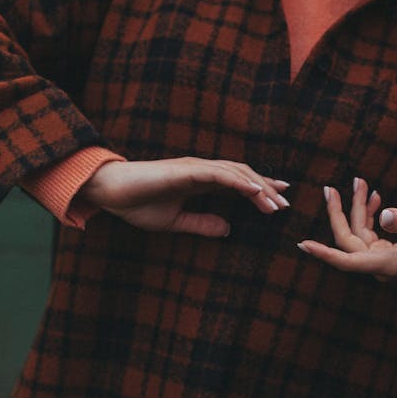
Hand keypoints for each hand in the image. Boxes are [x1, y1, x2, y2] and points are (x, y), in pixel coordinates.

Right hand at [77, 156, 289, 235]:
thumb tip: (228, 229)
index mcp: (199, 181)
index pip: (237, 183)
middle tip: (285, 205)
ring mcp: (195, 168)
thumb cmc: (137, 204)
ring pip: (236, 174)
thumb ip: (201, 224)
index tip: (279, 200)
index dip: (260, 189)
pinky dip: (239, 181)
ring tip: (276, 203)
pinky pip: (219, 174)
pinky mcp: (186, 170)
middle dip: (266, 189)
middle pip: (243, 176)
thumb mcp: (176, 222)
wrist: (111, 193)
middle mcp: (201, 170)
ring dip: (259, 187)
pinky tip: (255, 191)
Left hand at [297, 177, 396, 280]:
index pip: (347, 261)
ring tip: (359, 181)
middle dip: (338, 213)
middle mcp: (379, 263)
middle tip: (329, 188)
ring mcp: (381, 257)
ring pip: (358, 232)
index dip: (324, 253)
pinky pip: (368, 231)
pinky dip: (368, 213)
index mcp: (386, 264)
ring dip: (357, 207)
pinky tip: (372, 196)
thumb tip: (383, 214)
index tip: (303, 244)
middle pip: (347, 240)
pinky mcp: (386, 251)